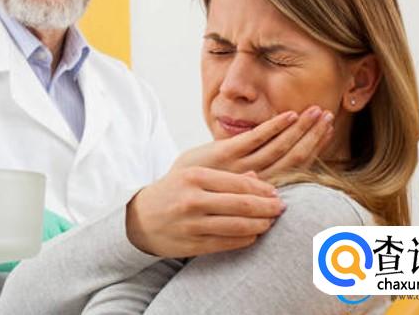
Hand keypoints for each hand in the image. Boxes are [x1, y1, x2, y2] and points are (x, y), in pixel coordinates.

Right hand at [126, 168, 283, 256]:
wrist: (139, 218)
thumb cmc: (171, 192)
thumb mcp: (191, 175)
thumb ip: (224, 176)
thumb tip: (258, 179)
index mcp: (195, 177)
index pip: (239, 183)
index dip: (262, 190)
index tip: (275, 193)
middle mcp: (193, 199)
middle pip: (243, 205)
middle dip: (267, 208)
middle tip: (280, 208)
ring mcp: (192, 224)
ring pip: (238, 227)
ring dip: (260, 225)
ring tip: (269, 222)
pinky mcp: (192, 244)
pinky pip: (228, 243)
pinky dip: (246, 240)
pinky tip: (253, 235)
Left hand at [173, 106, 334, 178]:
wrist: (174, 202)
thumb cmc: (205, 192)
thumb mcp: (232, 188)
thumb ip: (253, 179)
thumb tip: (271, 174)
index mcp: (262, 187)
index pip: (298, 166)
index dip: (315, 147)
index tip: (329, 130)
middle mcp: (256, 179)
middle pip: (295, 155)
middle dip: (313, 134)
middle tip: (329, 115)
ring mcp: (241, 166)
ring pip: (280, 147)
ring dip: (301, 129)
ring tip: (318, 112)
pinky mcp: (225, 154)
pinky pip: (255, 139)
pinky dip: (274, 127)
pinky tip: (290, 114)